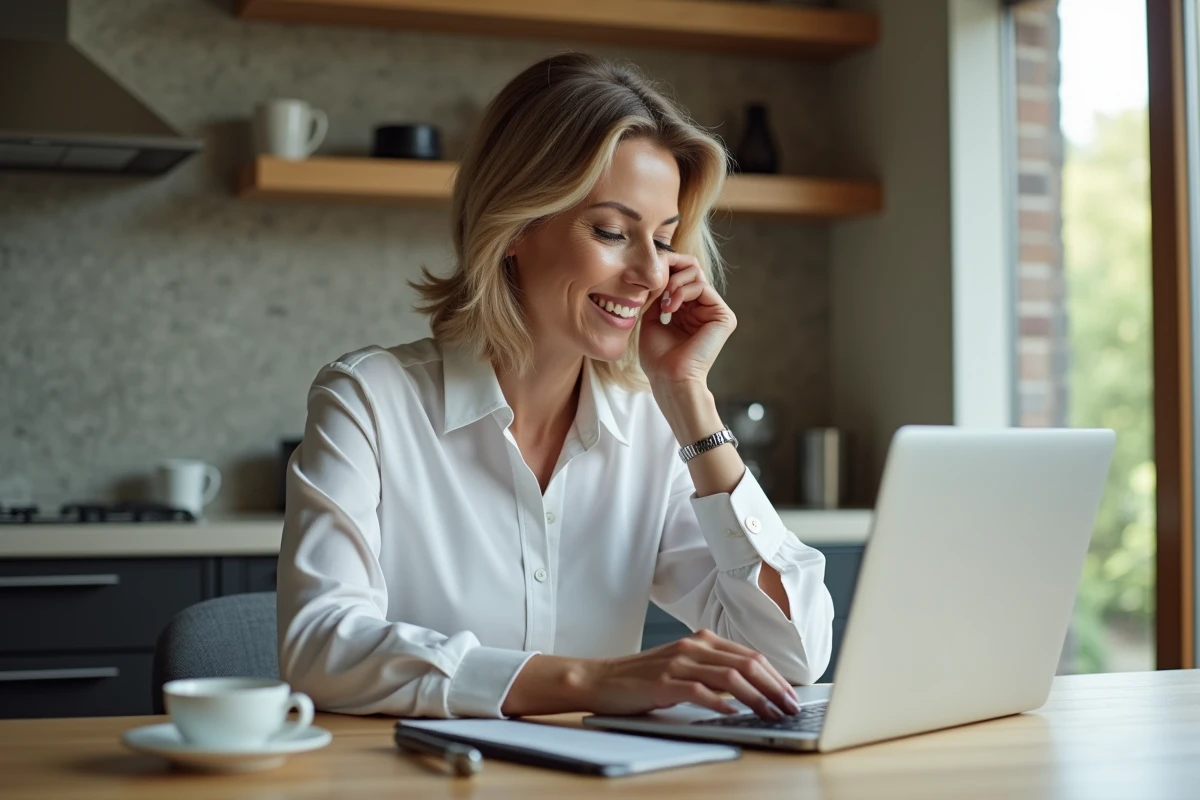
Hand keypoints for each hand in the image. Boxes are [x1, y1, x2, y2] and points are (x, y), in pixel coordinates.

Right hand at [579, 629, 800, 718]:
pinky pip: (700, 691)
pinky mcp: (664, 683)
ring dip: (757, 698)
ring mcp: (678, 664)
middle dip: (775, 687)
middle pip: (747, 664)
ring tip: (771, 714)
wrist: (600, 679)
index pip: (750, 656)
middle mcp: (693, 648)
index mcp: (701, 641)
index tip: (792, 696)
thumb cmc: (642, 677)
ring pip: (730, 677)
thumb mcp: (682, 666)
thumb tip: (751, 690)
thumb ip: (712, 670)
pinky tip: (734, 713)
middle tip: (791, 707)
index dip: (776, 676)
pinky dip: (721, 703)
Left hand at [638, 253, 735, 391]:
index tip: (649, 276)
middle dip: (671, 271)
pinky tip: (671, 308)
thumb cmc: (658, 359)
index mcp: (689, 312)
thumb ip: (658, 298)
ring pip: (696, 275)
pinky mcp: (723, 316)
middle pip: (692, 270)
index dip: (666, 270)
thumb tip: (659, 277)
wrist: (669, 378)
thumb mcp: (651, 321)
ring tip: (664, 303)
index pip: (682, 277)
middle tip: (656, 286)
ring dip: (674, 283)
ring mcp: (715, 312)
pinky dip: (683, 292)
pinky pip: (702, 288)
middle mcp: (704, 310)